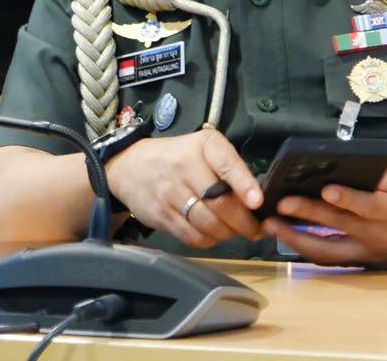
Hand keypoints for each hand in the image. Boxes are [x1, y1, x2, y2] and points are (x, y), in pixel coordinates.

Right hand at [104, 129, 262, 248]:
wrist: (129, 166)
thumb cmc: (176, 156)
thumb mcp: (203, 148)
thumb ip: (228, 167)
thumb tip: (255, 198)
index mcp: (202, 146)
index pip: (226, 163)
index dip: (244, 184)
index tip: (257, 202)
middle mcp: (185, 167)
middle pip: (220, 202)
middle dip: (244, 221)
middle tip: (256, 229)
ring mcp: (170, 194)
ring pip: (208, 223)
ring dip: (228, 233)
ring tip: (236, 232)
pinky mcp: (161, 216)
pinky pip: (191, 236)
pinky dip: (209, 240)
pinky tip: (214, 235)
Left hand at [265, 165, 386, 268]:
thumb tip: (367, 171)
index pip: (367, 206)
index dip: (346, 198)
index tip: (325, 189)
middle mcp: (376, 235)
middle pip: (337, 225)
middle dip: (307, 213)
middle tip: (281, 203)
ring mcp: (365, 252)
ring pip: (326, 250)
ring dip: (296, 238)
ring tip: (271, 225)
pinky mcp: (360, 262)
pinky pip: (330, 259)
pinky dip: (307, 250)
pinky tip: (288, 238)